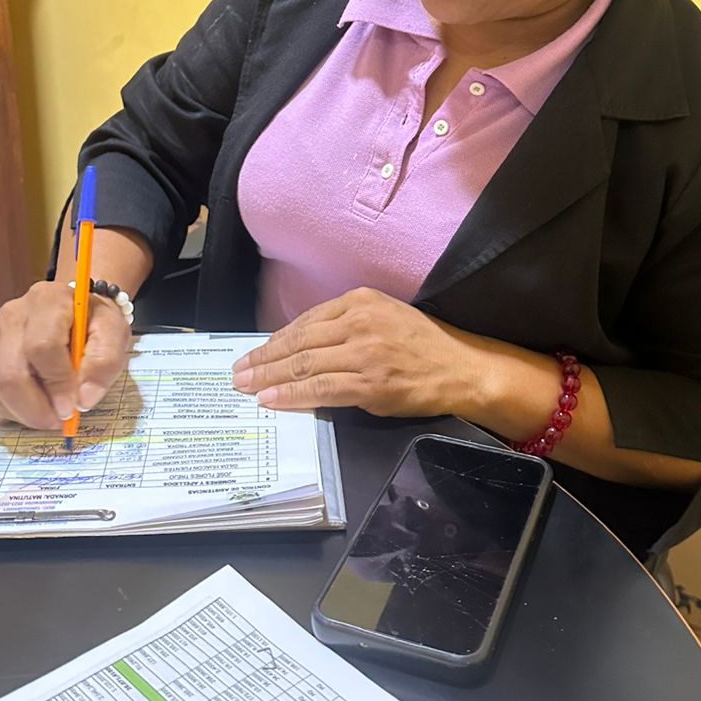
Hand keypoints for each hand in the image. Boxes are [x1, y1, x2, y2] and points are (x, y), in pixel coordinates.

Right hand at [0, 280, 131, 428]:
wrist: (72, 311)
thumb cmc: (93, 322)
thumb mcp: (113, 333)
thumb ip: (105, 363)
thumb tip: (83, 400)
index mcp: (47, 300)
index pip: (42, 347)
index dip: (56, 383)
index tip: (72, 407)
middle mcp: (11, 315)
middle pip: (10, 373)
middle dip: (36, 408)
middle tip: (61, 420)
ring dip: (25, 414)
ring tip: (52, 414)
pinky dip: (13, 413)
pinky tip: (36, 407)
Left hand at [231, 287, 483, 416]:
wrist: (463, 368)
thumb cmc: (424, 345)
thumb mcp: (384, 317)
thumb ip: (346, 327)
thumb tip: (302, 349)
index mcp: (360, 301)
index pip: (304, 322)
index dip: (274, 341)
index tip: (253, 354)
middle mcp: (359, 322)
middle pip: (297, 342)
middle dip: (262, 359)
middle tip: (236, 373)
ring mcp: (364, 353)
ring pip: (304, 365)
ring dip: (268, 378)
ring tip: (245, 387)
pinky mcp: (370, 383)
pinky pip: (321, 389)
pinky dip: (291, 395)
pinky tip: (272, 399)